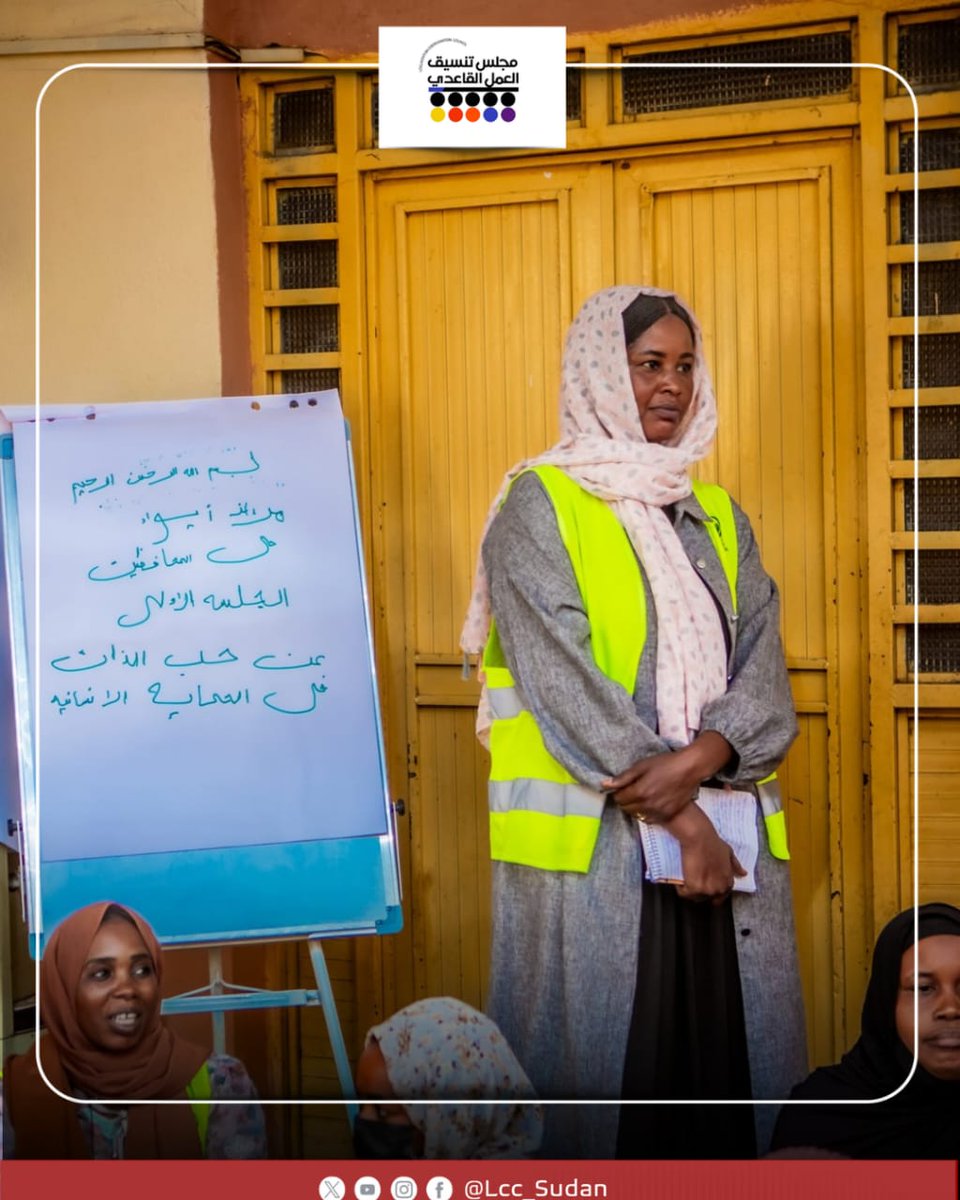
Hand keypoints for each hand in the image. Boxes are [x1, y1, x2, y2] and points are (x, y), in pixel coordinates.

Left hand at [602, 731, 733, 823]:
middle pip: (626, 808)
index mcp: (640, 792)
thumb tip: (605, 785)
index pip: (619, 799)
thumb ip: (623, 777)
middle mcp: (648, 805)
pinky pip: (649, 819)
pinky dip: (646, 813)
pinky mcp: (667, 816)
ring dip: (634, 807)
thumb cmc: (665, 763)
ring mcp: (658, 812)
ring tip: (641, 796)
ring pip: (637, 815)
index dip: (617, 792)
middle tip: (631, 790)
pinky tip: (650, 803)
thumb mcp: (642, 765)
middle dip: (625, 800)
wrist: (690, 769)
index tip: (622, 787)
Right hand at [666, 805, 746, 904]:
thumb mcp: (729, 853)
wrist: (699, 838)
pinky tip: (679, 879)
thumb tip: (743, 873)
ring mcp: (706, 890)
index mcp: (728, 882)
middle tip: (693, 880)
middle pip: (707, 899)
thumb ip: (735, 865)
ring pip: (695, 897)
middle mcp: (719, 889)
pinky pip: (684, 893)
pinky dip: (680, 887)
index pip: (721, 896)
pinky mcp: (693, 888)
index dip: (712, 891)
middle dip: (700, 891)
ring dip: (690, 890)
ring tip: (686, 879)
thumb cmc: (713, 843)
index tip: (705, 885)